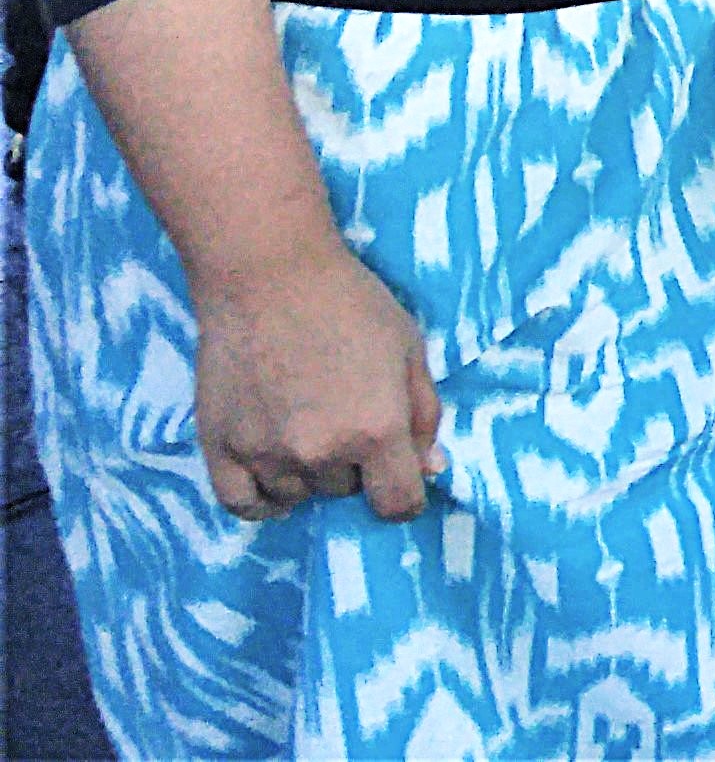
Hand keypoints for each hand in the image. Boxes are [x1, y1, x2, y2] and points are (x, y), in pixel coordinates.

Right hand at [191, 246, 442, 522]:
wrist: (267, 274)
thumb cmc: (350, 303)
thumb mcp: (409, 348)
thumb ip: (424, 414)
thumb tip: (431, 468)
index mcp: (376, 430)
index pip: (398, 504)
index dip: (406, 495)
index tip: (398, 476)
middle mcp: (320, 452)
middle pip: (346, 492)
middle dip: (353, 464)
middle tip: (343, 414)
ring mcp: (264, 454)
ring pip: (298, 495)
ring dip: (308, 473)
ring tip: (305, 422)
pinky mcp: (219, 447)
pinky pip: (242, 504)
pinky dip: (263, 500)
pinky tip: (275, 479)